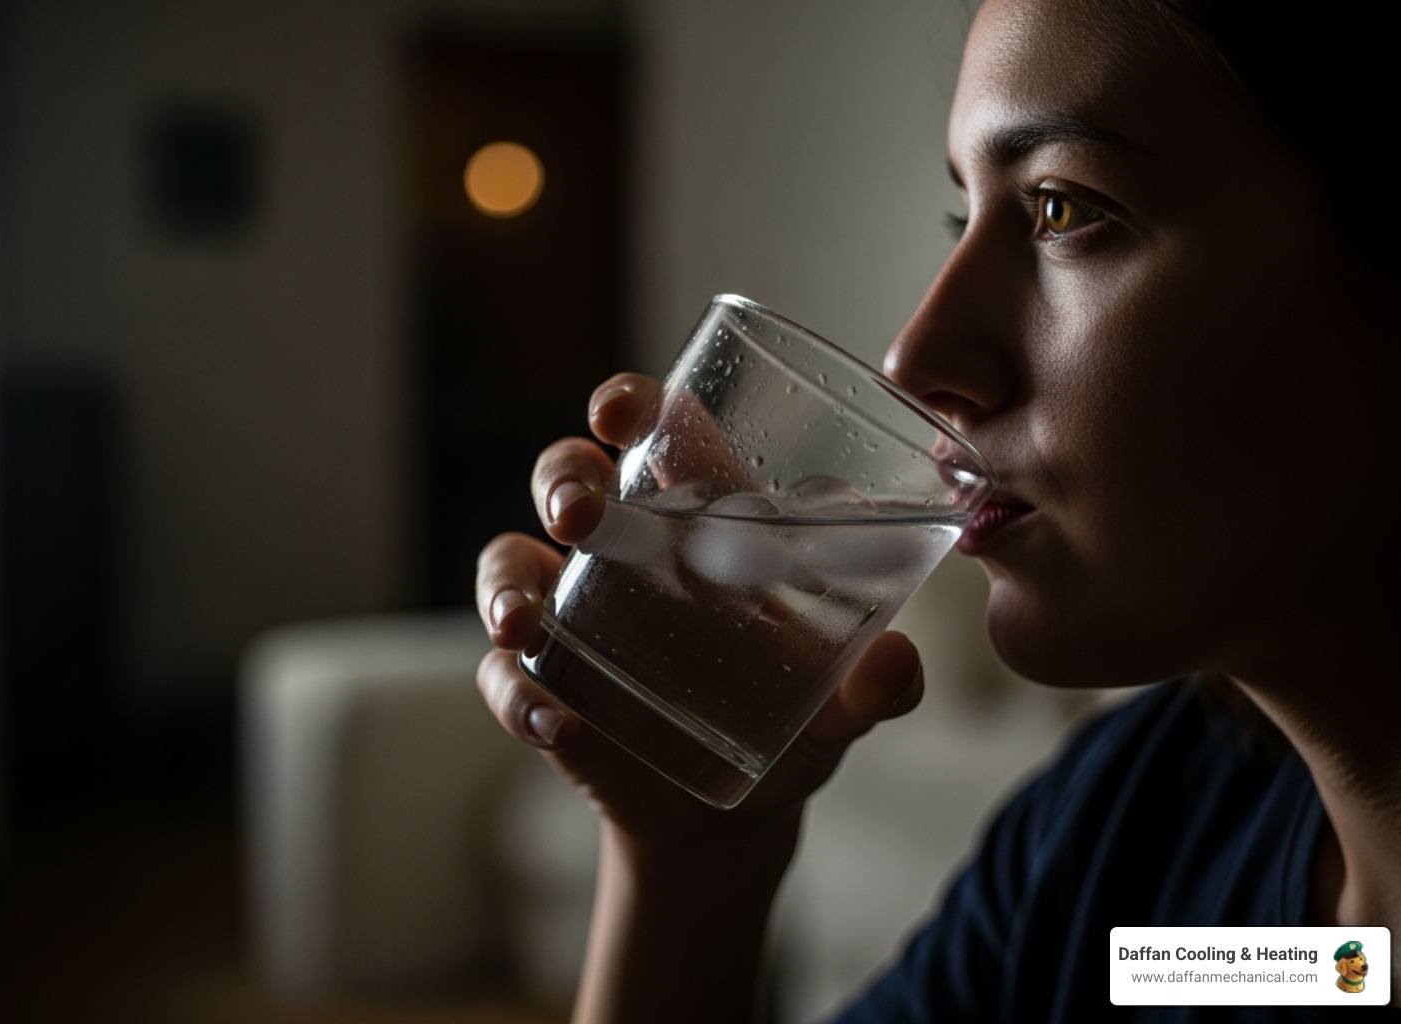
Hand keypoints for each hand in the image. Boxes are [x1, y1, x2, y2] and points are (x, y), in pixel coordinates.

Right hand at [475, 373, 924, 854]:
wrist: (741, 814)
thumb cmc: (793, 718)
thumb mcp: (840, 701)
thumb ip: (872, 684)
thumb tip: (899, 663)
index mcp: (697, 519)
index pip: (653, 430)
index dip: (628, 402)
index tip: (620, 410)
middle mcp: (622, 549)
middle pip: (567, 476)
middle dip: (561, 480)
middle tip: (577, 511)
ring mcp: (570, 614)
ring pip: (508, 563)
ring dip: (506, 586)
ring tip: (524, 626)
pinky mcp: (544, 684)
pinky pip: (502, 675)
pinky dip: (516, 695)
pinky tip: (553, 721)